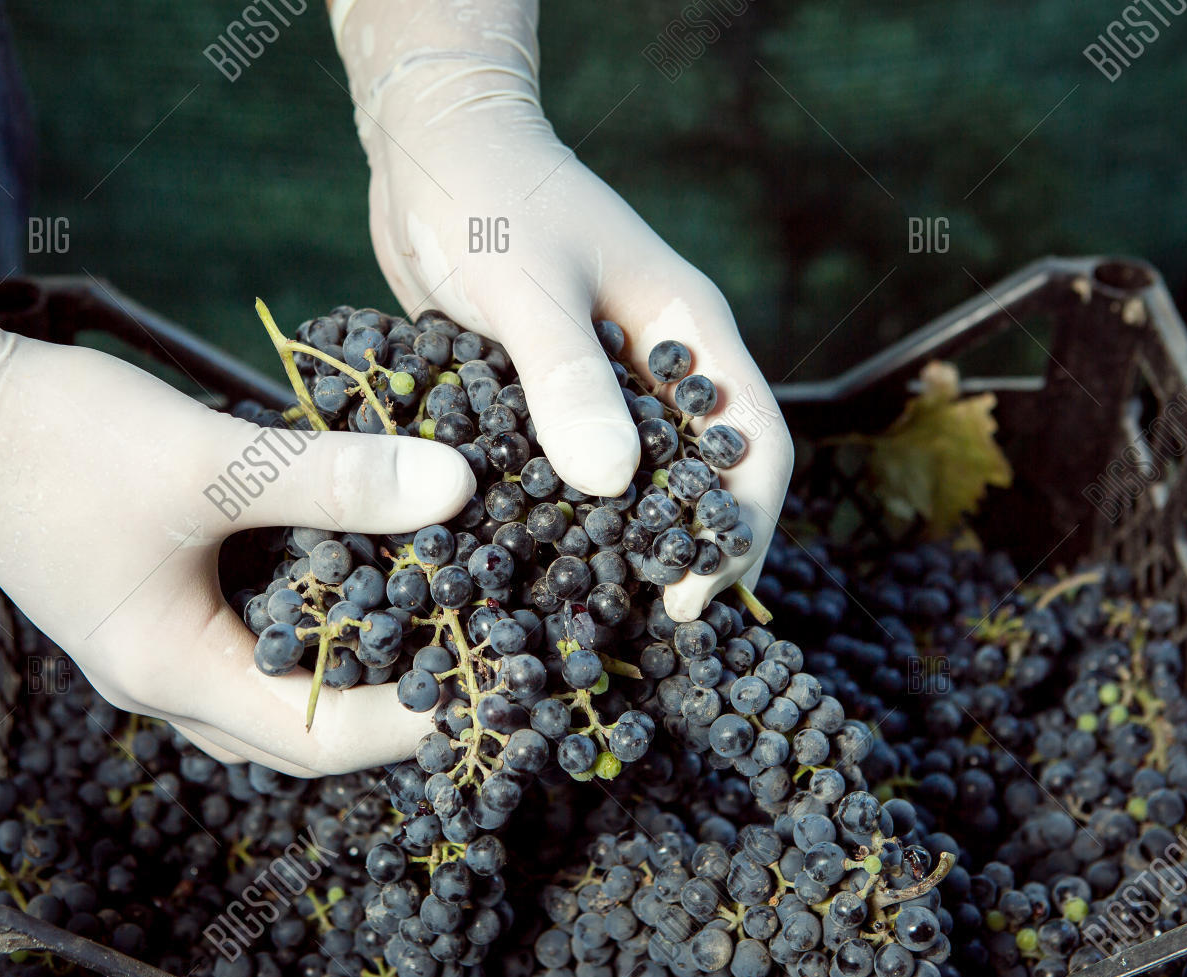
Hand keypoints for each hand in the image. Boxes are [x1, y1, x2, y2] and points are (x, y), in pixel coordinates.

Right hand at [0, 246, 474, 774]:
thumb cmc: (65, 440)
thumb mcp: (214, 460)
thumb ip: (335, 479)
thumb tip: (455, 488)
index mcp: (173, 670)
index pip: (315, 738)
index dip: (408, 722)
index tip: (483, 686)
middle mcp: (161, 681)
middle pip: (293, 735)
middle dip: (382, 711)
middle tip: (462, 667)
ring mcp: (149, 651)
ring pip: (266, 698)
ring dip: (340, 677)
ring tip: (418, 633)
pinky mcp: (147, 611)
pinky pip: (239, 651)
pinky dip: (300, 635)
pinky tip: (342, 587)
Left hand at [333, 0, 793, 622]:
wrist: (431, 145)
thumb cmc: (486, 195)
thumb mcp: (528, 285)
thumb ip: (568, 378)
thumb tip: (609, 485)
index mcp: (689, 330)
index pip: (755, 446)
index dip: (742, 529)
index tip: (689, 596)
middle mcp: (661, 361)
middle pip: (706, 477)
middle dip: (689, 551)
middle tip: (644, 621)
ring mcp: (607, 376)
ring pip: (642, 478)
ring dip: (628, 539)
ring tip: (594, 603)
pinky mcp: (552, 387)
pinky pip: (575, 462)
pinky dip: (568, 510)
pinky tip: (535, 554)